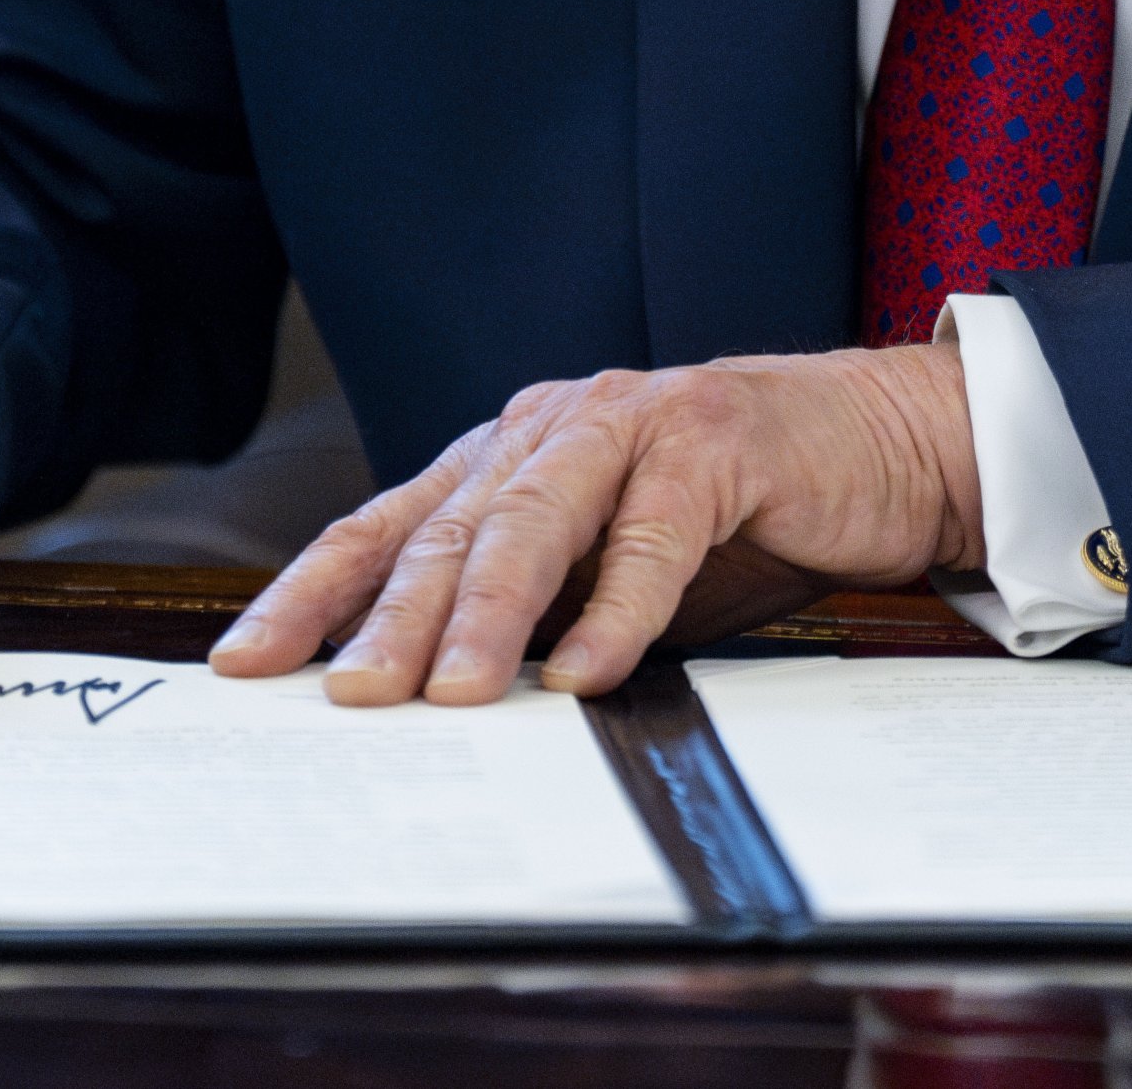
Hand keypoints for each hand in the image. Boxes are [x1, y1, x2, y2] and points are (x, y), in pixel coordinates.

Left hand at [209, 345, 982, 703]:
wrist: (883, 443)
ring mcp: (632, 423)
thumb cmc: (738, 516)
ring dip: (489, 615)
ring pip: (533, 521)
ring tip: (457, 694)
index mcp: (512, 455)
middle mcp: (552, 425)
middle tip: (347, 697)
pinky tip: (590, 670)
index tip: (248, 662)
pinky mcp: (714, 440)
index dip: (314, 591)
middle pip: (448, 529)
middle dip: (389, 619)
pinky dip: (618, 608)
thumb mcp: (611, 572)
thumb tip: (432, 708)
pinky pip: (652, 535)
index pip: (388, 523)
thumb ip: (534, 614)